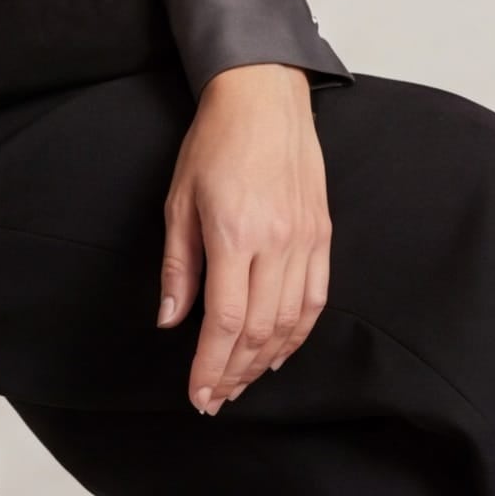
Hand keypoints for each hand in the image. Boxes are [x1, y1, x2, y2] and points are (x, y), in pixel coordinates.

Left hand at [155, 62, 330, 413]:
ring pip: (290, 323)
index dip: (211, 365)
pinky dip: (298, 334)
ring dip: (265, 361)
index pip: (225, 320)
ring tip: (240, 382)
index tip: (198, 393)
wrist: (264, 96)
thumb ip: (179, 264)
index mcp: (234, 232)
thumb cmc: (215, 140)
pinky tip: (279, 352)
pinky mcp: (323, 235)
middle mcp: (276, 242)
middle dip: (235, 373)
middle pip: (259, 330)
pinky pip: (315, 299)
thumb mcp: (180, 198)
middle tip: (214, 398)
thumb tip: (171, 319)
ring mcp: (305, 240)